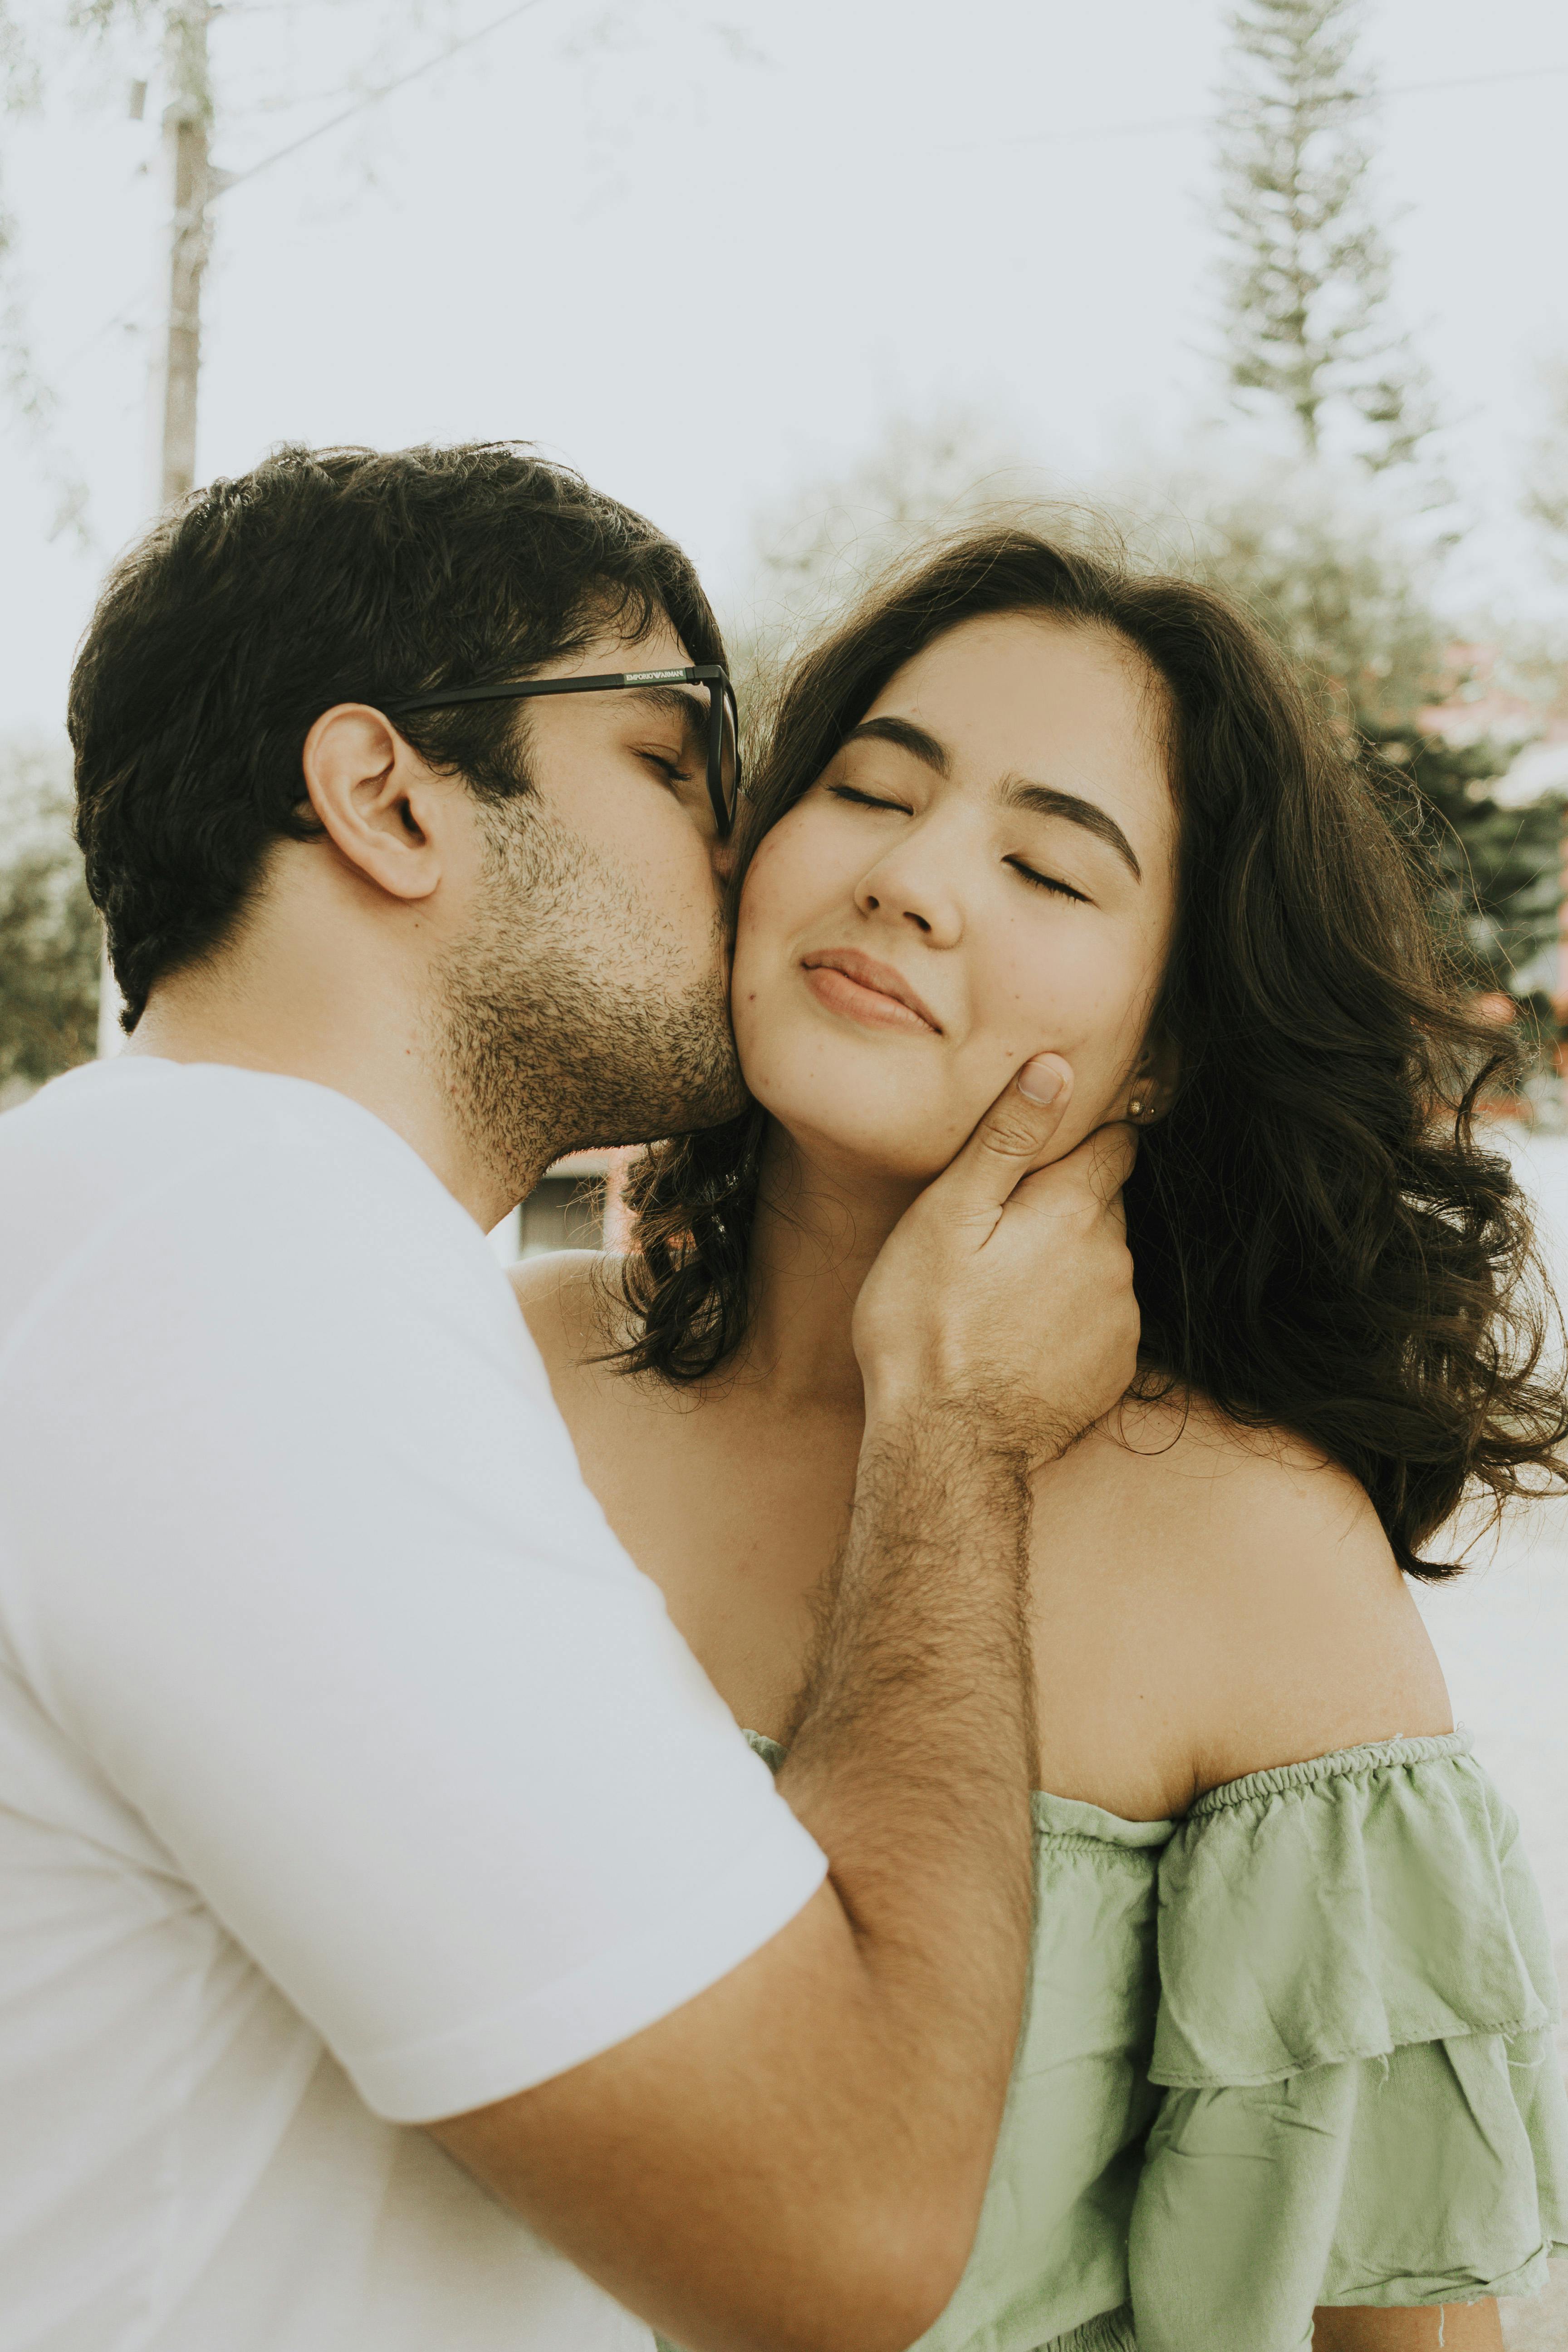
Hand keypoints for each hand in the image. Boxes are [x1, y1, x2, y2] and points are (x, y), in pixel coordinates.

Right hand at [853, 1055, 1139, 1466]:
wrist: (946, 1445)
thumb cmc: (924, 1324)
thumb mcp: (948, 1216)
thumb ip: (1008, 1138)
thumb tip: (1056, 1068)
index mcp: (1075, 1210)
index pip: (1114, 1144)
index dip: (1083, 1135)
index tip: (1049, 1146)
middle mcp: (1115, 1259)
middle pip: (1104, 1205)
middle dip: (1065, 1204)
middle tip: (1001, 1230)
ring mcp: (1121, 1319)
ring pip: (1102, 1264)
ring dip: (1066, 1264)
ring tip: (1002, 1292)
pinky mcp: (1116, 1369)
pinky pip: (1101, 1320)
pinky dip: (1071, 1318)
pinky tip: (1021, 1336)